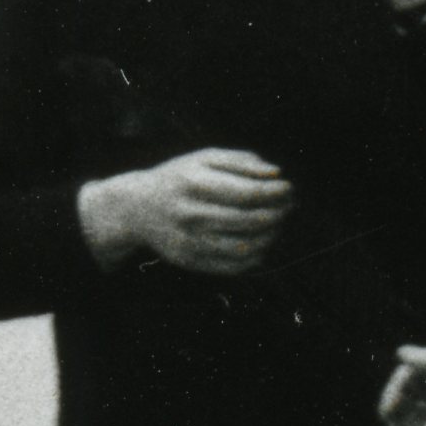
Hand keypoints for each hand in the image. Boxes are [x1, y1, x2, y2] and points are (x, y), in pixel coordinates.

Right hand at [80, 149, 294, 280]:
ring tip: (276, 223)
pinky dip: (255, 256)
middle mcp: (189, 214)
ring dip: (270, 236)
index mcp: (194, 183)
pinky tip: (261, 243)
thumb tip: (276, 175)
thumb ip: (242, 161)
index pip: (246, 193)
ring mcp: (188, 241)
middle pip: (248, 221)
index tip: (289, 188)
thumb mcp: (205, 158)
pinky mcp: (189, 261)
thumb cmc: (180, 178)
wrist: (137, 208)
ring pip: (244, 247)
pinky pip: (232, 266)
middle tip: (288, 206)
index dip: (274, 193)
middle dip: (277, 213)